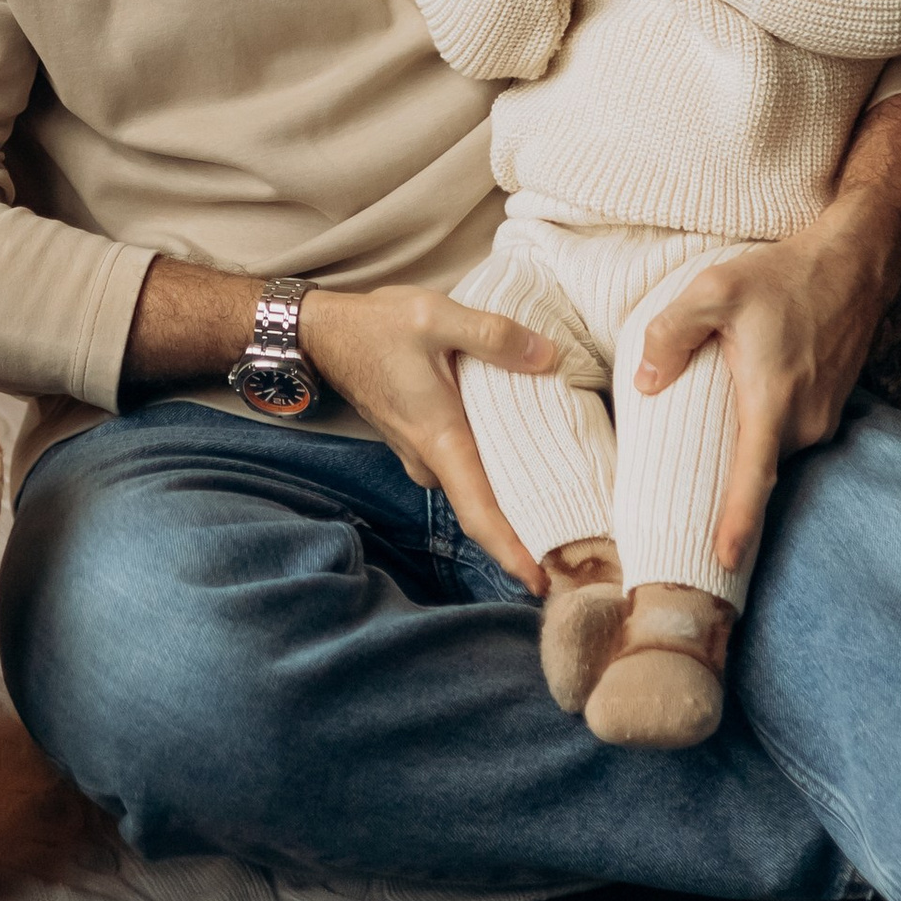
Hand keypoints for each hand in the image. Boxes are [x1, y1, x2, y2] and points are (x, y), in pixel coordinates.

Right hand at [300, 285, 556, 589]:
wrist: (324, 333)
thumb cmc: (375, 327)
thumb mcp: (435, 316)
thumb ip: (494, 335)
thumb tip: (548, 357)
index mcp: (440, 439)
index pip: (479, 513)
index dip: (512, 553)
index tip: (542, 584)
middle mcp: (429, 459)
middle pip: (484, 510)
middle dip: (526, 534)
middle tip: (577, 550)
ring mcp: (421, 454)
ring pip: (474, 489)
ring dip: (511, 501)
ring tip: (562, 505)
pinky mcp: (420, 442)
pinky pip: (462, 470)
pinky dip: (492, 474)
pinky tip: (522, 460)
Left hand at [630, 208, 895, 569]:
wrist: (855, 261)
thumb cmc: (785, 275)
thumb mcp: (715, 289)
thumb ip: (672, 333)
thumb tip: (646, 382)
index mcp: (774, 402)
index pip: (753, 479)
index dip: (738, 525)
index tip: (724, 563)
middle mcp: (804, 421)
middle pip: (755, 469)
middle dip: (723, 487)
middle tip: (680, 500)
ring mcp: (822, 418)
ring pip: (770, 448)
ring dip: (742, 448)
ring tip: (704, 440)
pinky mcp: (829, 407)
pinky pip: (786, 433)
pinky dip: (761, 429)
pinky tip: (740, 406)